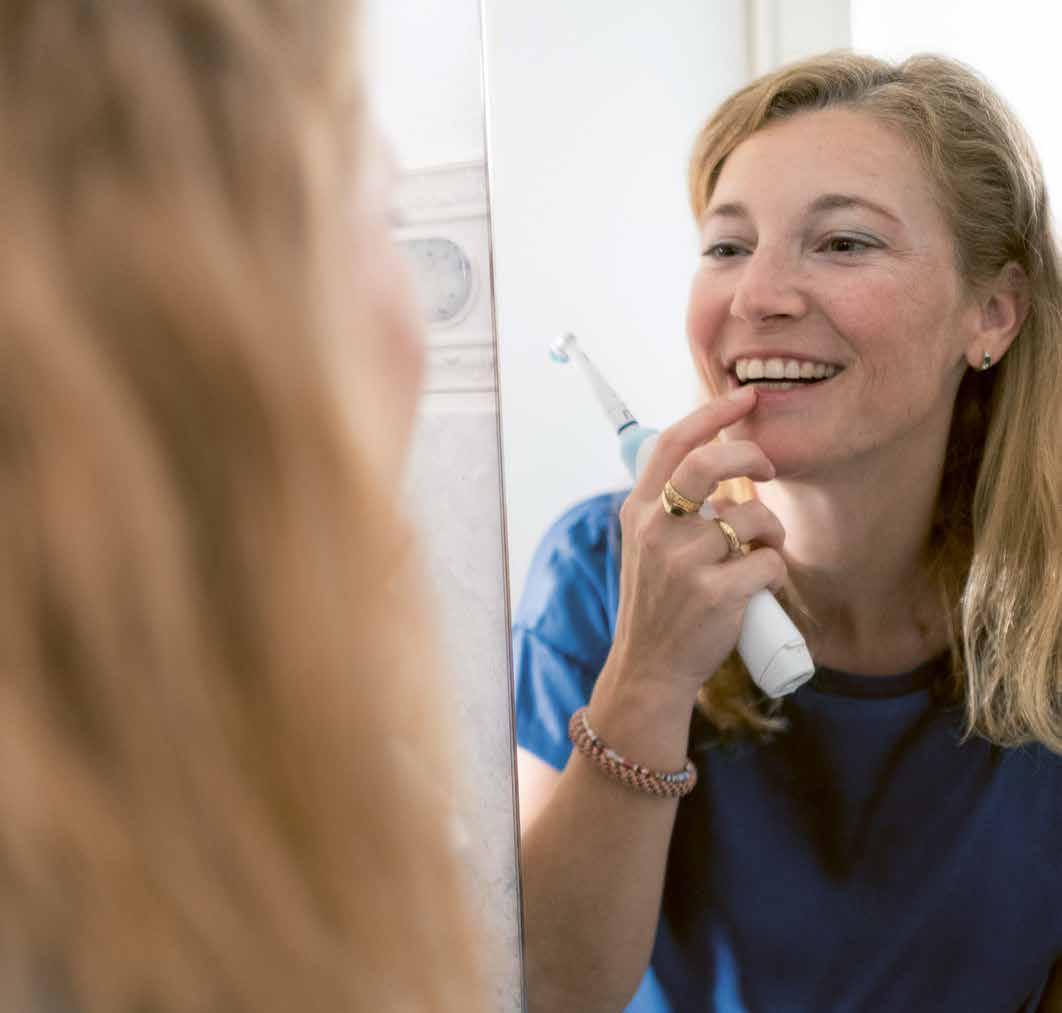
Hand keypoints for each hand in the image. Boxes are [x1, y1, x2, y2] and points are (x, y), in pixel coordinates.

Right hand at [608, 386, 786, 704]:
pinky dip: (774, 570)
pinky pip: (768, 562)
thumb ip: (670, 505)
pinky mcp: (715, 594)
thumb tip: (720, 461)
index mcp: (638, 511)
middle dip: (750, 456)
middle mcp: (654, 530)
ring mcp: (682, 563)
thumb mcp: (645, 546)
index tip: (743, 397)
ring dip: (770, 530)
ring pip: (751, 518)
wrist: (650, 667)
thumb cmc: (660, 602)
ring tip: (761, 550)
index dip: (711, 414)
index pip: (672, 444)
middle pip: (708, 465)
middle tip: (768, 467)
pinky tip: (759, 586)